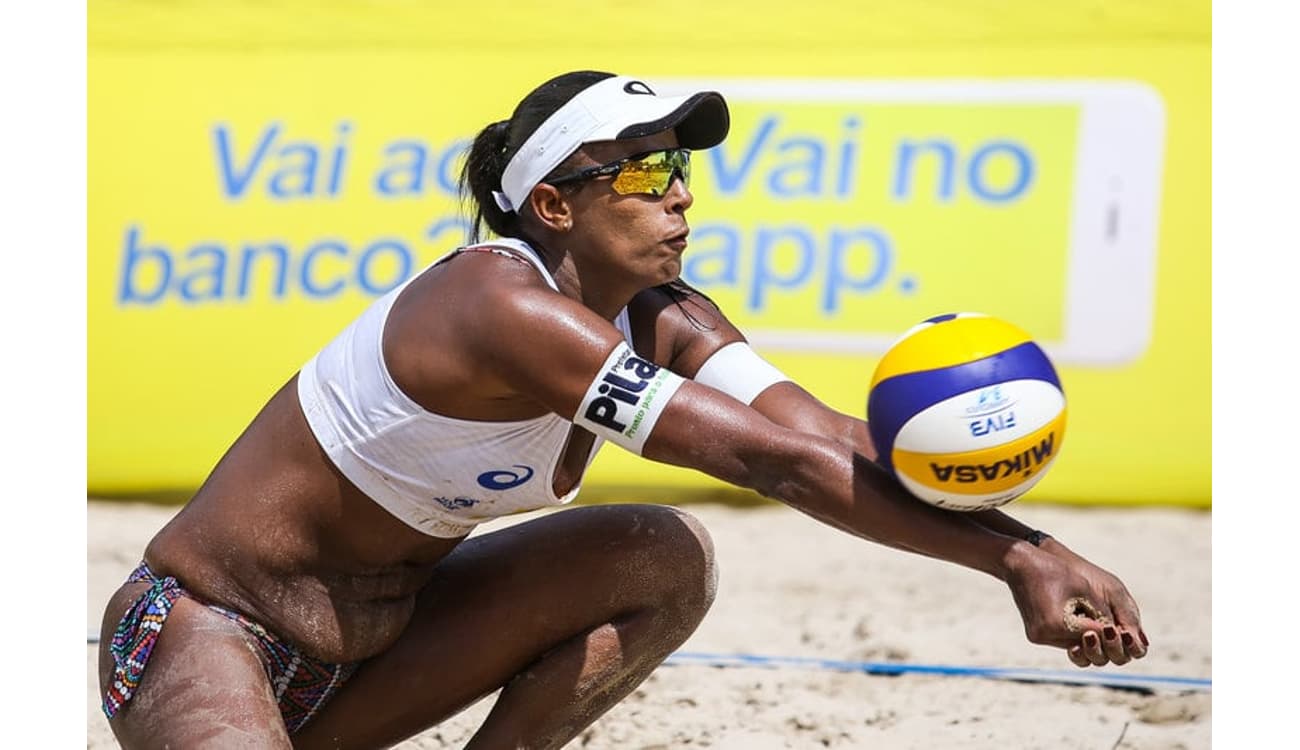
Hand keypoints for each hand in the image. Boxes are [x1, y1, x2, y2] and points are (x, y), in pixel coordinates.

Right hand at [1004, 541, 1148, 667]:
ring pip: (1074, 645)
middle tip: (1110, 625)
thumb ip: (1101, 614)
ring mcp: (1038, 637)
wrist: (1020, 564)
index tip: (1123, 628)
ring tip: (1095, 621)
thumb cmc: (1055, 572)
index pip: (1095, 634)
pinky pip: (1062, 640)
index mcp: (1058, 623)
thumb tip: (1118, 634)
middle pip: (1085, 645)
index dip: (1110, 630)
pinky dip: (1074, 634)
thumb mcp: (1084, 590)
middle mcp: (1045, 635)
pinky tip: (1080, 621)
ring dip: (1087, 637)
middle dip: (1100, 637)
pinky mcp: (1035, 635)